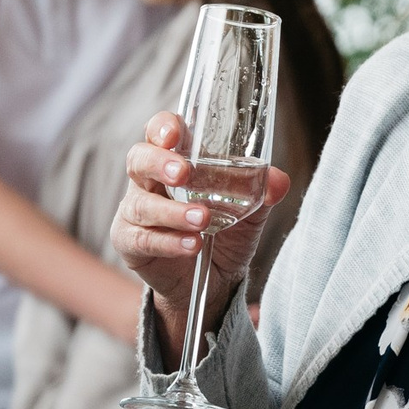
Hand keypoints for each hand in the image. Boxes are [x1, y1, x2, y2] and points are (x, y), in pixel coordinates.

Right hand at [109, 111, 289, 351]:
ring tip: (202, 219)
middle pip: (139, 159)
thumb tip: (277, 180)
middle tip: (183, 174)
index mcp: (175, 161)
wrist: (215, 281)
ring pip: (142, 204)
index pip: (160, 132)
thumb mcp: (249, 211)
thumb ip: (261, 192)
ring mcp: (135, 212)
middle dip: (159, 163)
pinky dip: (169, 241)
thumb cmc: (225, 232)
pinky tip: (192, 244)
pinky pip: (142, 239)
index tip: (174, 134)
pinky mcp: (131, 243)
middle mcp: (149, 181)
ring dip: (173, 211)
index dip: (163, 127)